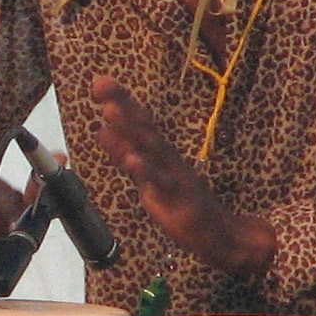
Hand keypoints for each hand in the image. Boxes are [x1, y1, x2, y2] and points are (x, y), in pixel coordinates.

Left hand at [87, 76, 275, 275]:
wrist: (216, 233)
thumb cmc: (179, 200)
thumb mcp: (145, 175)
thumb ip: (124, 154)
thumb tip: (101, 130)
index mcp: (158, 150)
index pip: (138, 119)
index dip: (120, 100)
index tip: (98, 82)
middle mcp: (166, 156)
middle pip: (143, 125)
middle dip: (122, 104)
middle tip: (102, 83)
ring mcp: (174, 174)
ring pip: (151, 148)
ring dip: (130, 129)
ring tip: (109, 111)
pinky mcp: (179, 198)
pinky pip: (162, 183)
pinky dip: (147, 171)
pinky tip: (132, 160)